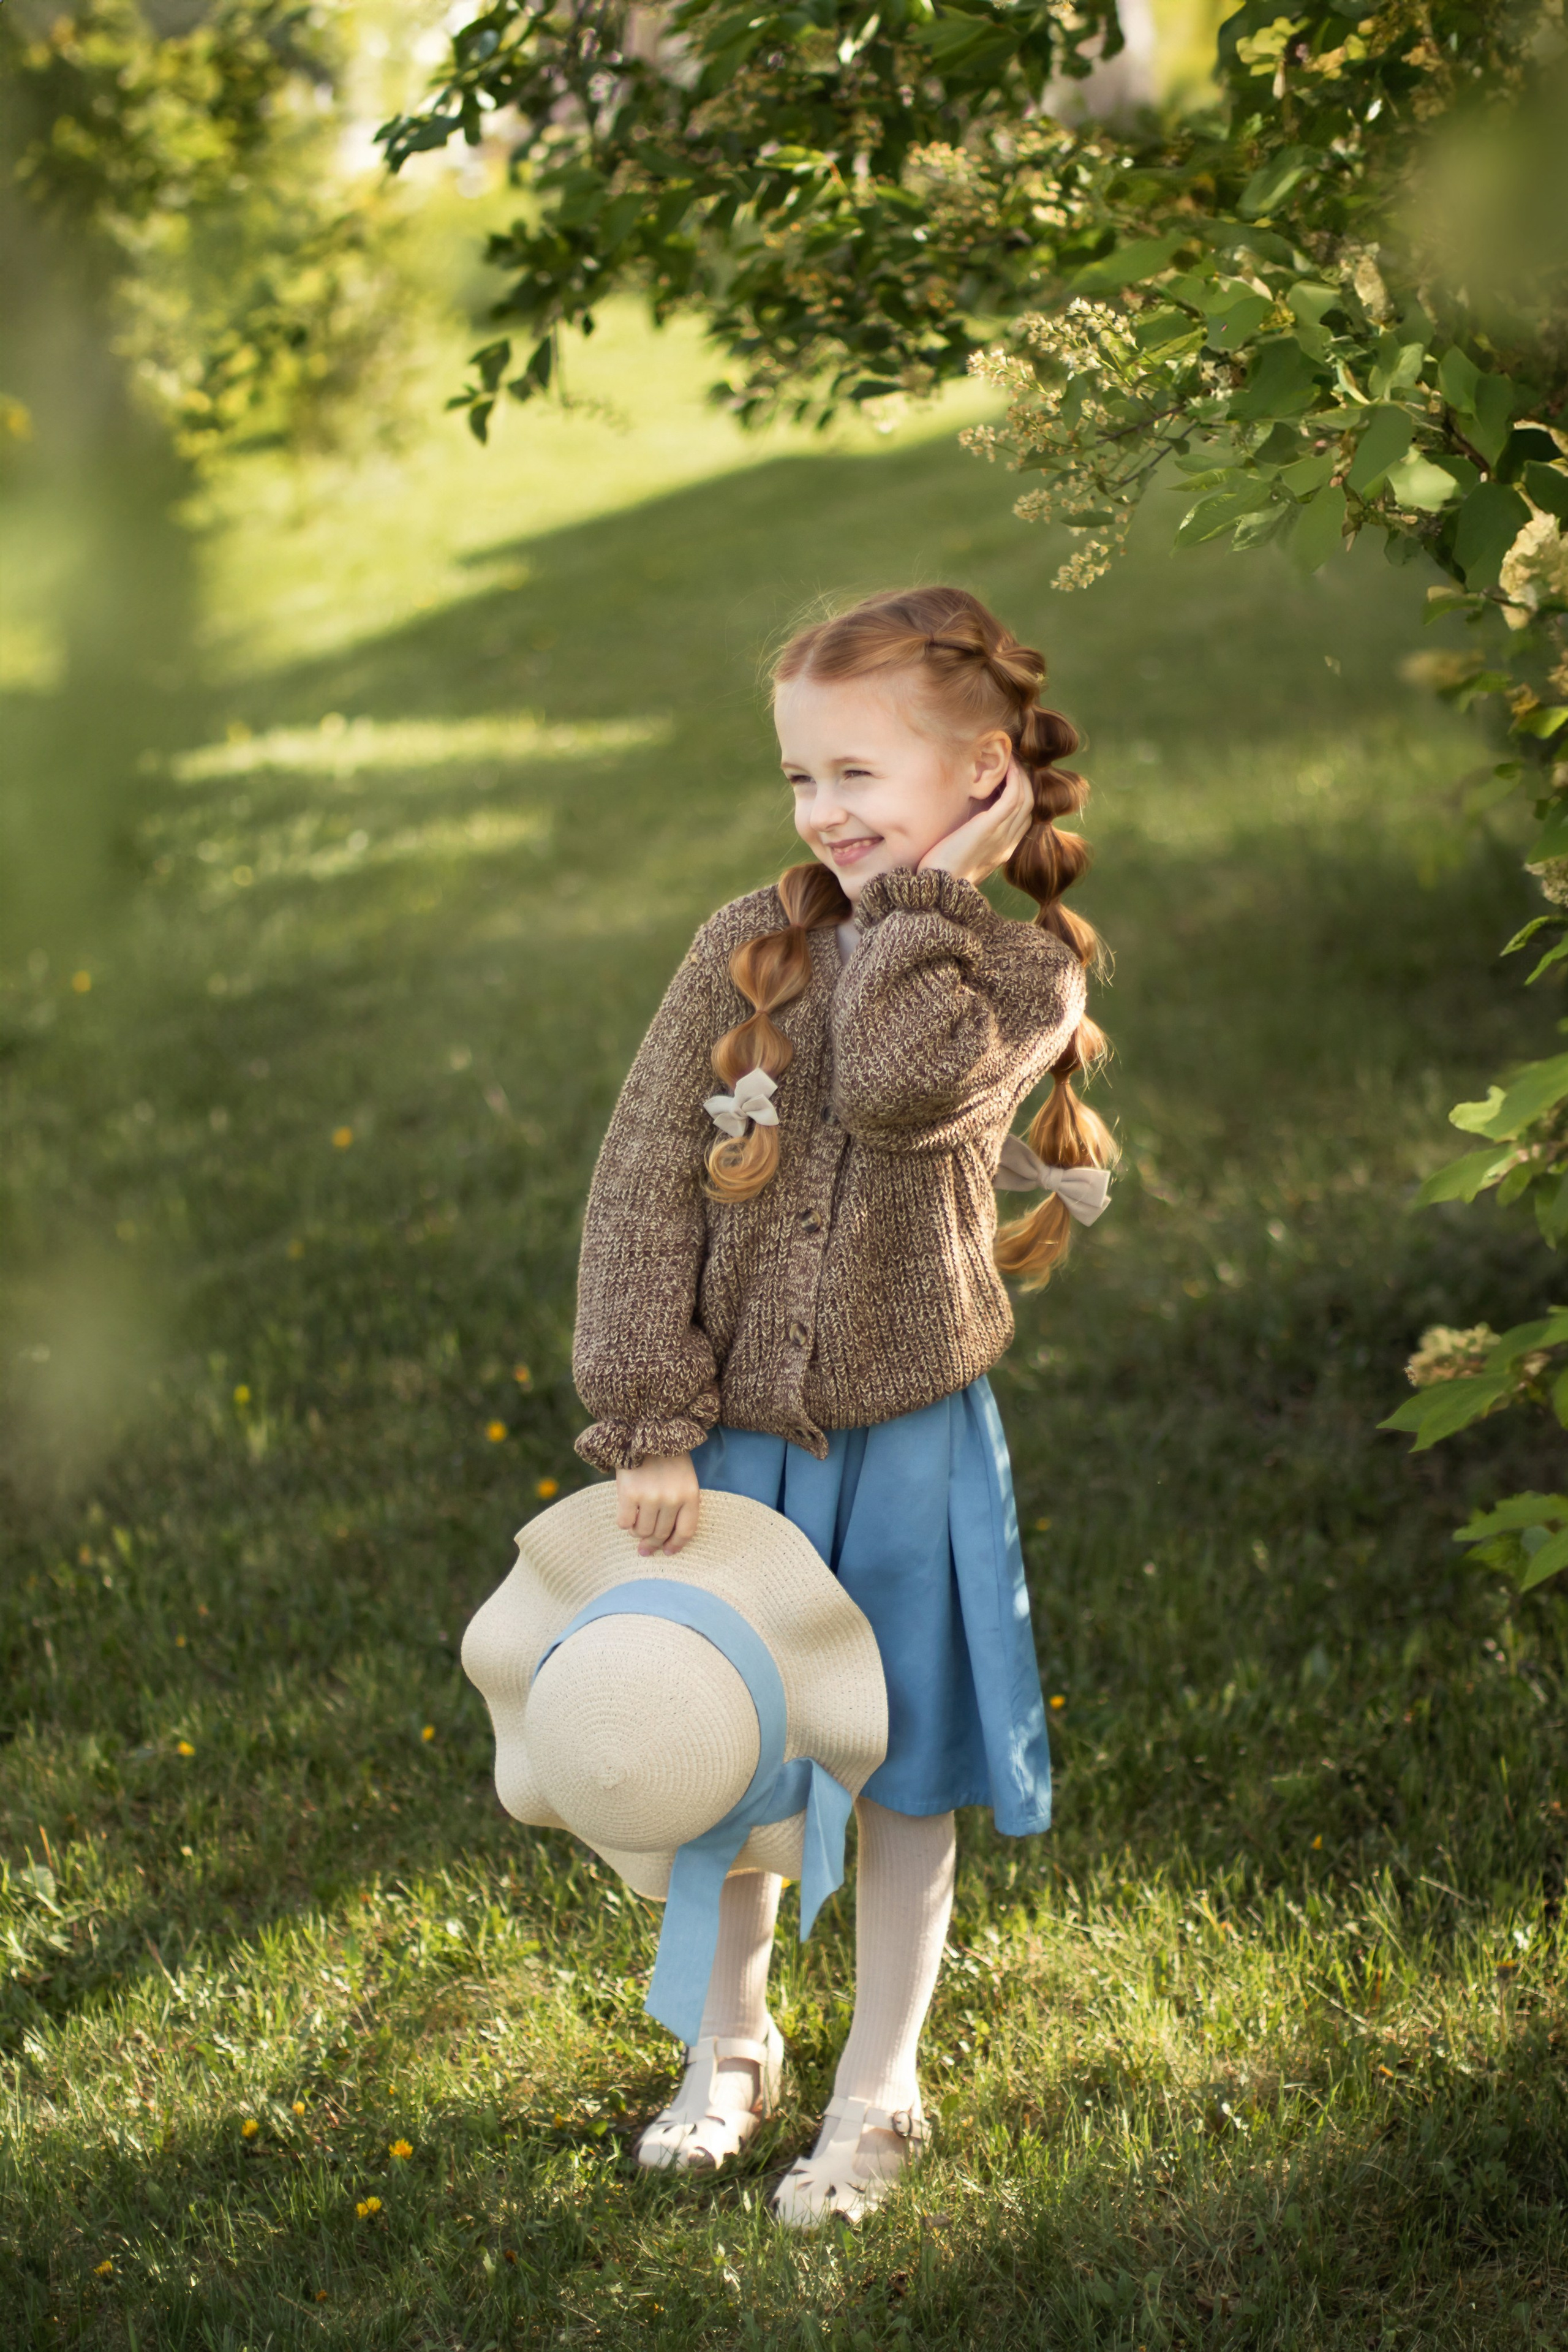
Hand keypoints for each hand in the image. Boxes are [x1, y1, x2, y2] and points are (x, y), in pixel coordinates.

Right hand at [615, 1452, 700, 1556]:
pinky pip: (624, 1522)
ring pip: (642, 1531)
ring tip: (635, 1522)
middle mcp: (672, 1499)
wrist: (646, 1429)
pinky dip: (624, 1522)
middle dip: (652, 1544)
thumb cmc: (666, 1457)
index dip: (676, 1546)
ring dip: (637, 1531)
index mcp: (690, 1495)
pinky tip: (626, 1512)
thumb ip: (679, 1505)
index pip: (685, 1532)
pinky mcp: (629, 1493)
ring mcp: (650, 1497)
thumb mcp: (683, 1478)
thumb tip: (663, 1540)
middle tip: (644, 1548)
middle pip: (661, 1534)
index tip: (667, 1552)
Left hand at [918, 760, 1035, 887]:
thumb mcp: (960, 855)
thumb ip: (968, 840)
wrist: (936, 890)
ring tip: (1009, 757)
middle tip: (1012, 761)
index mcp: (1002, 851)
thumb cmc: (939, 873)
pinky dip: (1014, 778)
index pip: (1023, 818)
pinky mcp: (990, 828)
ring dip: (1020, 774)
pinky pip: (1013, 797)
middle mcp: (1007, 844)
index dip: (1020, 794)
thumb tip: (962, 823)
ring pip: (1025, 798)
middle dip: (1024, 779)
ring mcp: (1001, 836)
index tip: (1008, 777)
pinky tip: (1007, 765)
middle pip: (1029, 805)